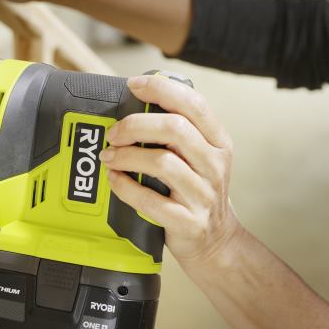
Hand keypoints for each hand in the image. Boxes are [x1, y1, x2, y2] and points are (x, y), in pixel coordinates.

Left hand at [100, 76, 242, 268]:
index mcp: (219, 142)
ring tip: (109, 156)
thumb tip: (133, 106)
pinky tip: (115, 180)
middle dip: (135, 125)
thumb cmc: (198, 194)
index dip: (161, 89)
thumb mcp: (200, 158)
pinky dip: (126, 187)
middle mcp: (214, 165)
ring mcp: (203, 195)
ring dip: (127, 156)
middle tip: (113, 132)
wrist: (217, 242)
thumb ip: (178, 134)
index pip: (194, 104)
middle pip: (175, 129)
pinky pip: (150, 200)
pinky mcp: (188, 222)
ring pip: (162, 163)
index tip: (133, 85)